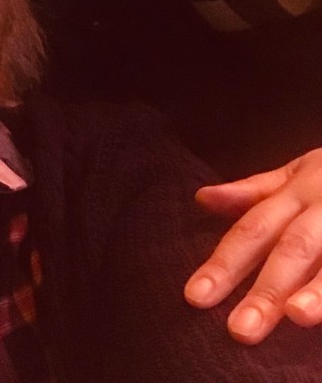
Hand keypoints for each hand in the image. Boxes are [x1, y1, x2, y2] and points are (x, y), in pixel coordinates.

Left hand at [184, 148, 321, 343]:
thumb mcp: (298, 172)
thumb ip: (254, 191)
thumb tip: (201, 198)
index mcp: (298, 192)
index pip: (253, 229)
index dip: (223, 264)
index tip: (194, 298)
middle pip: (292, 249)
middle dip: (266, 290)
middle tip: (240, 331)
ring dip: (318, 290)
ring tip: (297, 316)